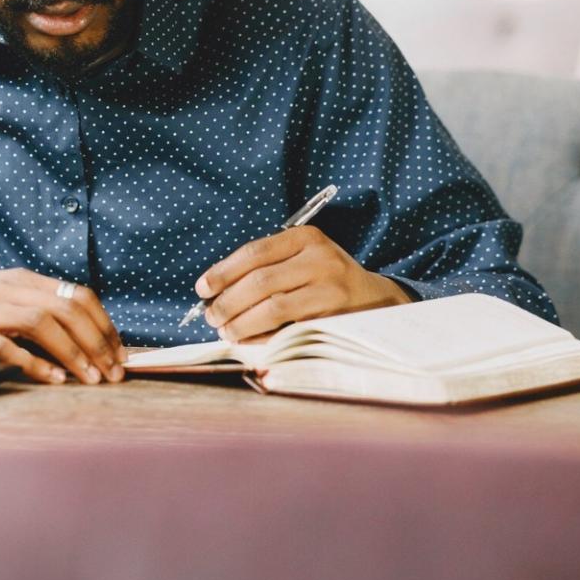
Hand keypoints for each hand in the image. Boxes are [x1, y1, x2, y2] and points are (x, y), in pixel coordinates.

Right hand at [0, 269, 126, 384]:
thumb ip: (32, 307)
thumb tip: (80, 334)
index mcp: (18, 280)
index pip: (77, 296)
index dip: (104, 326)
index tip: (119, 354)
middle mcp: (6, 289)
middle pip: (68, 309)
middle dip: (98, 342)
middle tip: (115, 373)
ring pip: (44, 323)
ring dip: (75, 353)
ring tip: (92, 379)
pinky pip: (8, 347)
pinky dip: (36, 363)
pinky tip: (53, 379)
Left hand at [195, 226, 409, 341]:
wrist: (376, 300)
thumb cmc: (325, 279)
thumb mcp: (302, 258)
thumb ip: (266, 267)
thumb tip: (214, 290)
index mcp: (306, 238)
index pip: (254, 252)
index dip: (222, 271)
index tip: (202, 288)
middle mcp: (321, 259)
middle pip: (259, 282)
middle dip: (227, 302)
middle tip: (211, 316)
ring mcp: (331, 289)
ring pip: (272, 308)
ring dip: (241, 323)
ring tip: (226, 331)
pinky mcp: (335, 318)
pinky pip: (288, 329)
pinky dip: (263, 337)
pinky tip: (249, 340)